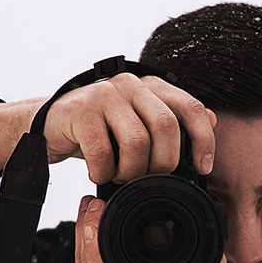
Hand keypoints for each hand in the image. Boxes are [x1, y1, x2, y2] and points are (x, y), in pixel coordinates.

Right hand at [43, 73, 215, 184]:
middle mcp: (131, 84)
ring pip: (137, 142)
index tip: (202, 167)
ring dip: (131, 172)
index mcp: (151, 87)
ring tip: (120, 176)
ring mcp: (105, 94)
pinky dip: (103, 173)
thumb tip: (212, 119)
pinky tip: (99, 172)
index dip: (203, 140)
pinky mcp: (80, 111)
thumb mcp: (138, 126)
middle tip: (149, 178)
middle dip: (163, 163)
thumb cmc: (98, 130)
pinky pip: (103, 153)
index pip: (191, 108)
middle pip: (167, 127)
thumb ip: (172, 121)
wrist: (49, 126)